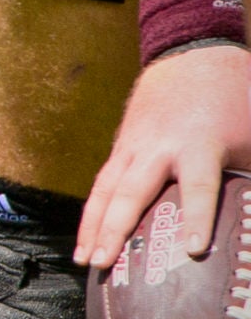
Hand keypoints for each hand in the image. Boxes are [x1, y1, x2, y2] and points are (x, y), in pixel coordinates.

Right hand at [75, 43, 250, 269]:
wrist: (192, 54)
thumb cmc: (235, 100)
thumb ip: (248, 182)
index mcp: (199, 144)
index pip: (198, 187)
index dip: (196, 218)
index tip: (192, 249)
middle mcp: (158, 145)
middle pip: (130, 192)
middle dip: (114, 229)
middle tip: (102, 264)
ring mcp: (133, 143)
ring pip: (105, 189)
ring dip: (92, 226)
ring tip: (84, 260)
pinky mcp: (122, 144)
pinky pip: (103, 181)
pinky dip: (93, 211)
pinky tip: (88, 236)